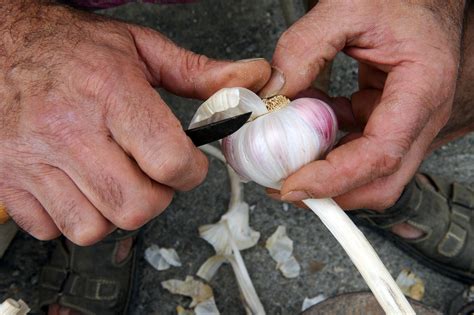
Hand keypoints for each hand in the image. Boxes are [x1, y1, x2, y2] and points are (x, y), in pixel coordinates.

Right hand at [0, 1, 269, 244]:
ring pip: (94, 228)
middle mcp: (69, 130)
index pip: (168, 161)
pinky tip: (78, 187)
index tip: (188, 166)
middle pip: (136, 206)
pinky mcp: (10, 181)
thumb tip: (250, 79)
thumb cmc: (70, 46)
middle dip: (158, 198)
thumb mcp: (141, 49)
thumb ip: (200, 73)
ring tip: (115, 181)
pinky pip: (52, 230)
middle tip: (153, 176)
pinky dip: (74, 218)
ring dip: (116, 212)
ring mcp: (34, 160)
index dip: (190, 172)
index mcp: (110, 93)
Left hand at [261, 0, 464, 209]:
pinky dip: (328, 145)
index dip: (333, 179)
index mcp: (420, 91)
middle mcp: (420, 116)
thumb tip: (274, 91)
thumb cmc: (405, 1)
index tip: (293, 185)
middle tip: (285, 186)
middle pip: (380, 182)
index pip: (380, 156)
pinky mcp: (388, 120)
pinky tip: (309, 124)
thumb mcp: (348, 8)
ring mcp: (405, 123)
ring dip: (325, 170)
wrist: (426, 0)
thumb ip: (304, 48)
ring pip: (367, 171)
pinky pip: (357, 147)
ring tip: (287, 154)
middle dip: (331, 194)